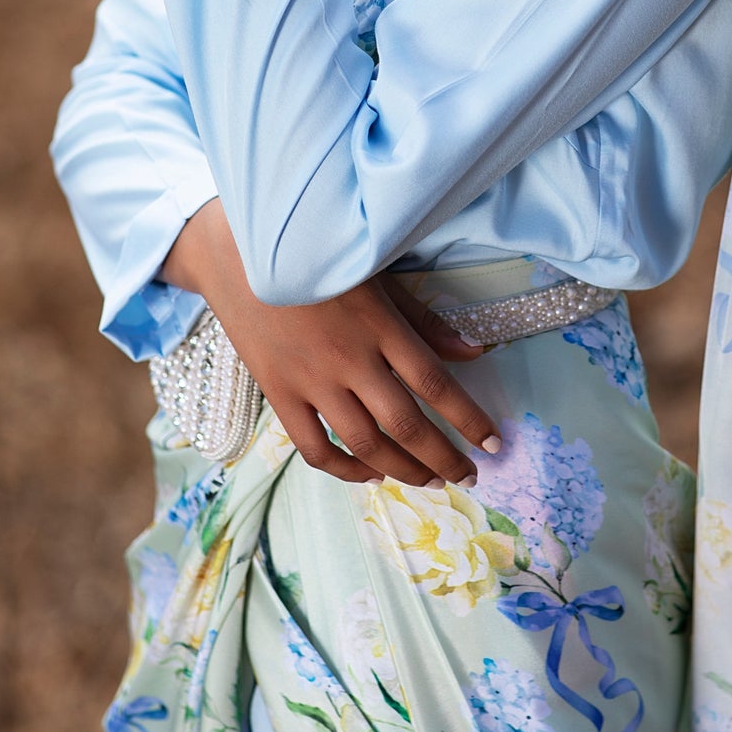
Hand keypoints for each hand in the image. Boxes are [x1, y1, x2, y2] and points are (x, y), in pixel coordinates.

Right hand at [159, 200, 499, 486]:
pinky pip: (314, 448)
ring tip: (430, 481)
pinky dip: (345, 469)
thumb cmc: (318, 254)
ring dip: (404, 469)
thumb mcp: (377, 275)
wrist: (237, 250)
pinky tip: (369, 472)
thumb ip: (423, 319)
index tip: (493, 443)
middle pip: (406, 424)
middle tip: (468, 475)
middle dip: (444, 458)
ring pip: (366, 443)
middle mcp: (349, 359)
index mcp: (379, 326)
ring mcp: (311, 381)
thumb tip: (473, 354)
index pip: (436, 384)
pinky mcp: (279, 393)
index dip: (469, 419)